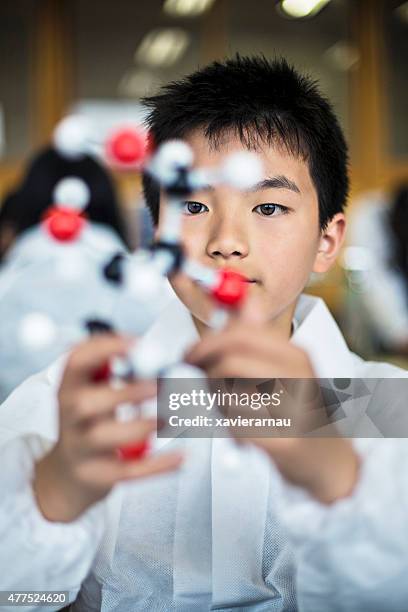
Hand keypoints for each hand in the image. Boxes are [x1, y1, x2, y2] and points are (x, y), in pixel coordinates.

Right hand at [33, 335, 182, 522]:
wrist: (69, 474)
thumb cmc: (89, 422)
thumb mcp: (91, 391)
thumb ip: (112, 369)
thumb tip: (152, 350)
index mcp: (69, 387)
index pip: (76, 361)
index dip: (104, 348)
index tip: (137, 342)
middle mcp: (69, 416)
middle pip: (86, 403)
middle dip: (125, 393)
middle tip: (158, 386)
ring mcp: (80, 448)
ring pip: (104, 437)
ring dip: (140, 426)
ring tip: (169, 418)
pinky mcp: (98, 475)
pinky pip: (128, 471)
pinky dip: (157, 465)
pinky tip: (181, 457)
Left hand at [185, 297, 358, 503]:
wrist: (328, 459)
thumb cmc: (298, 411)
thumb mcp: (286, 369)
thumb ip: (259, 339)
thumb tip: (245, 304)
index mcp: (295, 355)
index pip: (240, 334)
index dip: (206, 342)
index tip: (189, 354)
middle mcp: (297, 377)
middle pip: (230, 361)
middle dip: (203, 370)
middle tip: (193, 381)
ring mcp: (294, 410)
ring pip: (229, 395)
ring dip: (216, 403)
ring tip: (226, 410)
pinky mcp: (285, 441)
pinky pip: (237, 427)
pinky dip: (229, 429)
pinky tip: (240, 432)